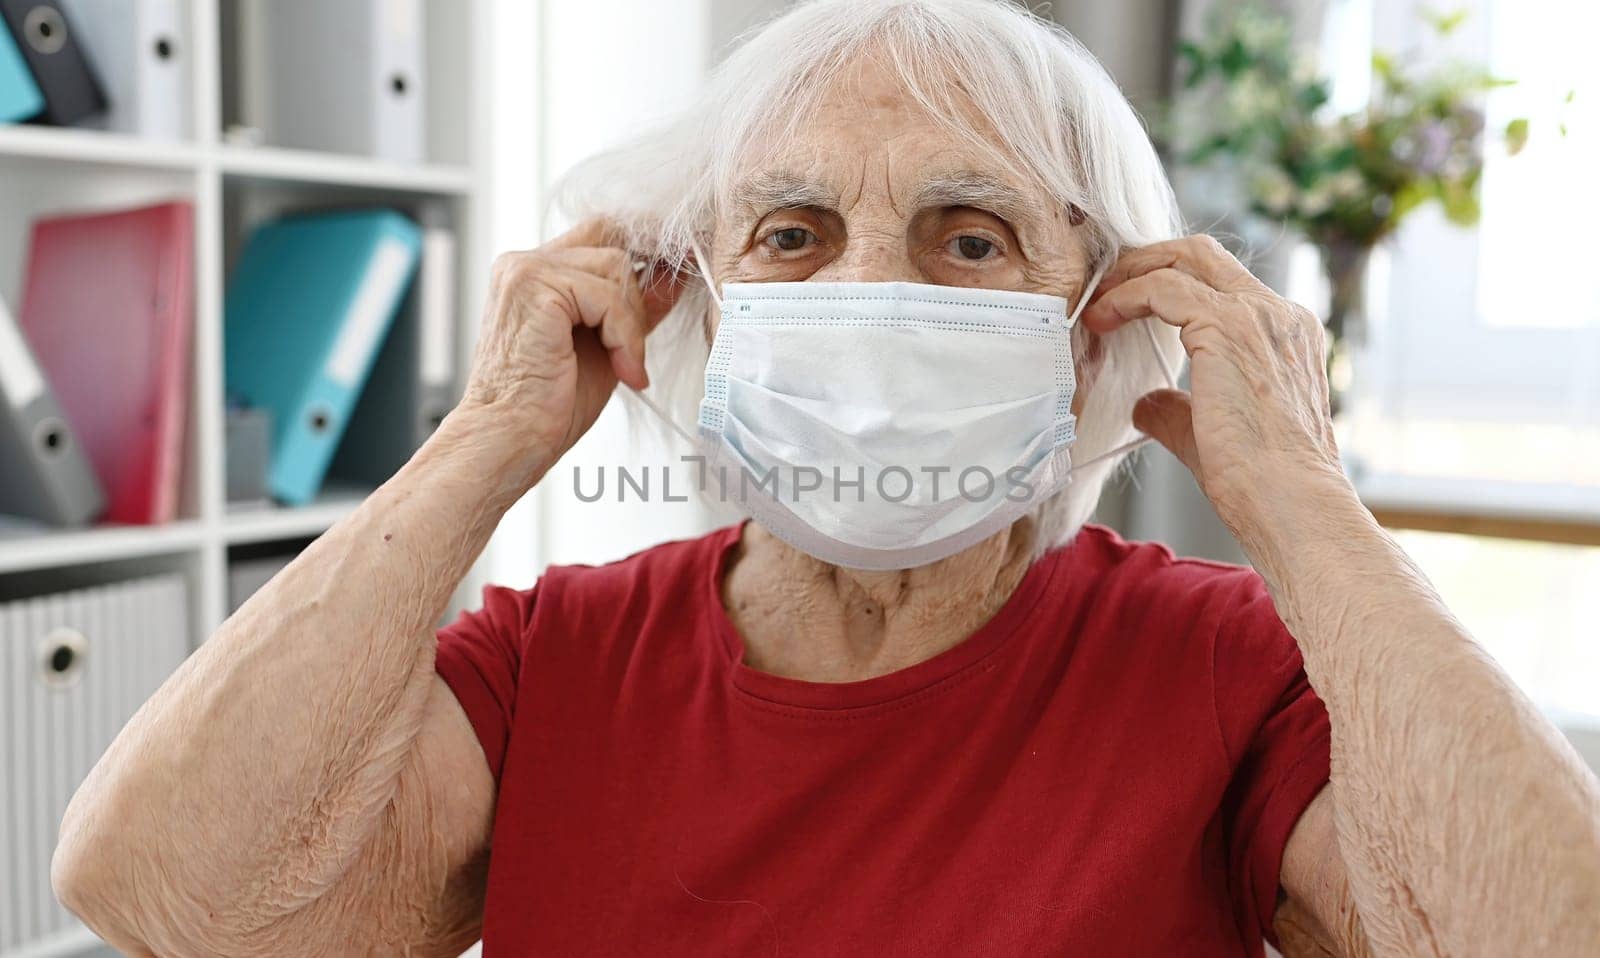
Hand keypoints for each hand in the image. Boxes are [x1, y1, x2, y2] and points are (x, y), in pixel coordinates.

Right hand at [457, 219, 685, 474]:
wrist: (511, 439)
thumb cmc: (549, 405)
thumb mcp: (609, 345)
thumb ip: (634, 308)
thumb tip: (674, 277)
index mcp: (537, 273)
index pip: (601, 234)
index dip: (642, 255)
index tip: (676, 280)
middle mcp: (525, 262)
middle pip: (612, 238)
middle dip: (639, 289)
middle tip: (637, 347)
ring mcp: (526, 269)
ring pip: (617, 265)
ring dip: (632, 322)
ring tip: (625, 366)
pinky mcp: (535, 285)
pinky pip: (609, 295)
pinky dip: (626, 336)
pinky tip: (622, 370)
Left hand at [1079, 235, 1348, 536]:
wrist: (1291, 502)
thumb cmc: (1260, 482)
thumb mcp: (1210, 433)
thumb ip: (1178, 410)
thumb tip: (1146, 402)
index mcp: (1286, 334)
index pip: (1224, 281)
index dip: (1169, 281)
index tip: (1127, 303)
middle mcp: (1279, 315)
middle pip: (1203, 253)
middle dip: (1146, 260)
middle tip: (1106, 286)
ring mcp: (1258, 316)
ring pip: (1184, 260)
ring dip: (1131, 275)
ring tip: (1098, 303)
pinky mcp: (1227, 328)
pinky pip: (1163, 288)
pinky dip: (1127, 297)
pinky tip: (1102, 320)